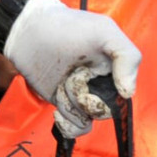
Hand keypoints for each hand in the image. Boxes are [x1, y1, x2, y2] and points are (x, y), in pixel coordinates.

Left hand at [3, 0, 140, 136]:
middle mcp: (100, 84)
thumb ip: (127, 57)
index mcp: (115, 69)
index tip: (91, 76)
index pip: (122, 96)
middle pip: (103, 110)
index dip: (107, 93)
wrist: (28, 32)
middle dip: (85, 98)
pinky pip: (75, 128)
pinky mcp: (64, 104)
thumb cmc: (67, 28)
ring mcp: (81, 96)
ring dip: (72, 108)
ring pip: (87, 119)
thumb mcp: (104, 32)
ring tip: (60, 86)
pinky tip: (57, 113)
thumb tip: (128, 93)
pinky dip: (68, 126)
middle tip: (72, 76)